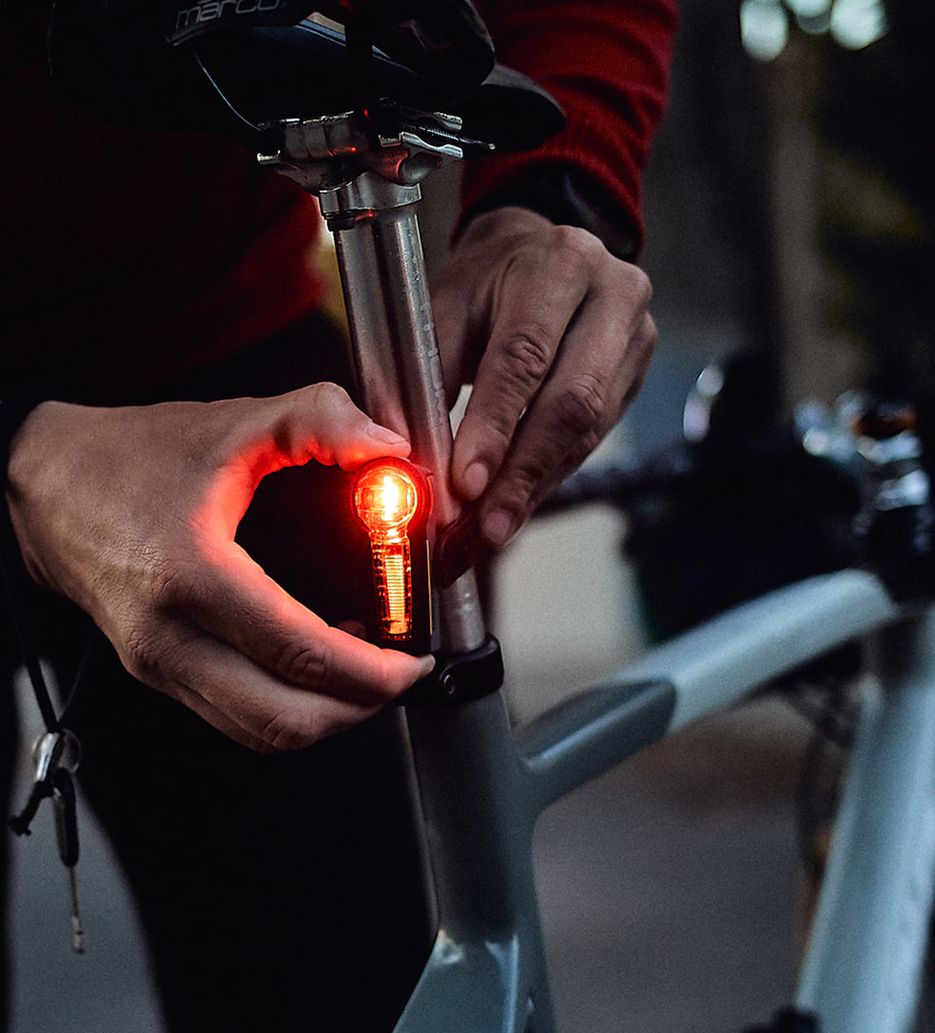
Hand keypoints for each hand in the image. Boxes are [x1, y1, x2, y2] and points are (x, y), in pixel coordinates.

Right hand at [5, 385, 433, 751]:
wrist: (45, 484)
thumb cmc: (129, 457)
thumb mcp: (234, 423)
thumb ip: (321, 421)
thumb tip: (388, 447)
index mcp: (192, 574)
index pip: (300, 654)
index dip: (371, 671)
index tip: (412, 661)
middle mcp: (168, 637)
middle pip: (283, 719)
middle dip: (359, 708)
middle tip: (398, 676)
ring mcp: (157, 664)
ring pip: (257, 731)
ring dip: (324, 716)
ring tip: (364, 674)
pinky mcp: (156, 671)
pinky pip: (232, 717)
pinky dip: (285, 707)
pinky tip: (312, 668)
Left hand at [433, 206, 655, 547]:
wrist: (541, 254)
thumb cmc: (487, 281)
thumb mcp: (447, 305)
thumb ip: (429, 372)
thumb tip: (418, 453)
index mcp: (559, 264)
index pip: (525, 356)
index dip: (496, 426)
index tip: (467, 484)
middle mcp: (613, 294)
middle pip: (572, 400)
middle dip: (525, 471)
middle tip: (488, 524)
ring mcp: (636, 334)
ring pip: (590, 427)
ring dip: (539, 483)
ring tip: (497, 525)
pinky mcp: (637, 371)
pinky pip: (596, 435)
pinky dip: (553, 473)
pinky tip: (521, 500)